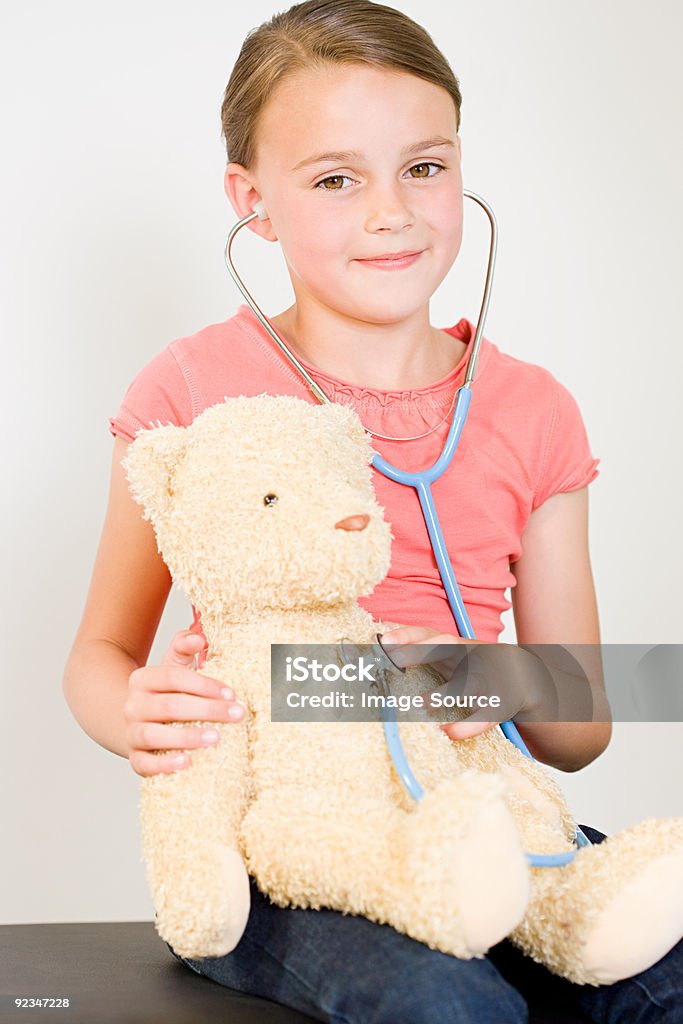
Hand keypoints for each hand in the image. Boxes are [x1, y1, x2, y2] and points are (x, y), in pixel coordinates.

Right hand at [123, 630, 245, 776]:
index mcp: (143, 679)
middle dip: (207, 710)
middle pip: (169, 706)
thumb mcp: (173, 666)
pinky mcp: (135, 758)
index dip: (204, 685)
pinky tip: (187, 762)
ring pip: (154, 735)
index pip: (173, 677)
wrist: (137, 721)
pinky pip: (145, 764)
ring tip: (216, 738)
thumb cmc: (166, 693)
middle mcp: (133, 706)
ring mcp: (131, 733)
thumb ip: (184, 647)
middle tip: (237, 715)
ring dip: (187, 737)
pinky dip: (165, 765)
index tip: (232, 694)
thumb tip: (199, 637)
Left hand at [381, 625, 544, 740]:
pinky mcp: (500, 705)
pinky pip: (484, 716)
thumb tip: (381, 653)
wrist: (528, 679)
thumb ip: (423, 655)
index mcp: (458, 645)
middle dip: (420, 651)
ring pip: (467, 683)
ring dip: (444, 693)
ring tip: (420, 704)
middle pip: (448, 647)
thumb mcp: (453, 657)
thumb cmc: (478, 668)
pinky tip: (448, 733)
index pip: (430, 633)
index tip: (383, 640)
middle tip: (393, 660)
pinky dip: (467, 727)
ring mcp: (488, 680)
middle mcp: (472, 656)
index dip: (407, 635)